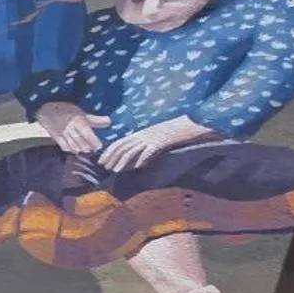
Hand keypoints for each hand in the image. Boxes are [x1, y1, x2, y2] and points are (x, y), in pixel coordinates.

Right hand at [35, 102, 109, 153]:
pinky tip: (75, 150)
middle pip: (80, 141)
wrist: (45, 109)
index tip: (99, 146)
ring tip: (86, 151)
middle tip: (94, 150)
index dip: (93, 141)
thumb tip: (109, 121)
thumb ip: (95, 119)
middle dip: (87, 146)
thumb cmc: (65, 109)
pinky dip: (70, 149)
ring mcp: (62, 134)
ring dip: (80, 149)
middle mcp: (70, 128)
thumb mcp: (81, 112)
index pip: (87, 133)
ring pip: (73, 144)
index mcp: (77, 120)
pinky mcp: (56, 137)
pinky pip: (64, 146)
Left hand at [97, 115, 213, 171]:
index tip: (101, 160)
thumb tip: (136, 158)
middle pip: (123, 146)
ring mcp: (152, 138)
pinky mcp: (162, 142)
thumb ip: (145, 144)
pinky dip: (142, 159)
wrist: (192, 122)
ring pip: (133, 150)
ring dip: (122, 161)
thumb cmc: (175, 130)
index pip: (120, 142)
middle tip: (103, 167)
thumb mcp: (156, 136)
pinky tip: (136, 167)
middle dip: (111, 157)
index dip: (109, 151)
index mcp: (141, 132)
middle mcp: (144, 134)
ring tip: (114, 170)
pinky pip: (150, 151)